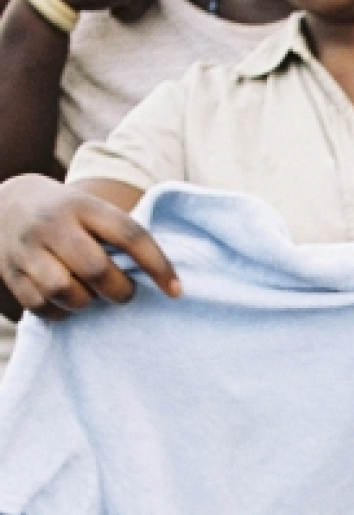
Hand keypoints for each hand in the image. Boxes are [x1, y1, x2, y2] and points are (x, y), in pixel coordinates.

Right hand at [0, 175, 179, 319]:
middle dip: (119, 290)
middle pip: (95, 269)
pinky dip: (60, 312)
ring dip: (86, 302)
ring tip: (91, 295)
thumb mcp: (93, 210)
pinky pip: (38, 305)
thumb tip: (161, 276)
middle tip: (126, 292)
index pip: (129, 236)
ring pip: (64, 290)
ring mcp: (26, 249)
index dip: (157, 266)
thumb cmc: (68, 213)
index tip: (176, 291)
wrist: (6, 202)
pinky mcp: (8, 272)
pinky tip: (67, 303)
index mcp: (84, 206)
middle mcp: (53, 225)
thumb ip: (120, 235)